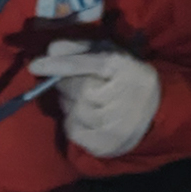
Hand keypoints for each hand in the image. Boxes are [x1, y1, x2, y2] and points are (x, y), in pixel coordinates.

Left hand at [26, 42, 161, 157]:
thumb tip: (51, 49)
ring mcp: (115, 122)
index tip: (34, 65)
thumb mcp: (107, 53)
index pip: (88, 64)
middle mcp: (122, 95)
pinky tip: (86, 117)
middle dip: (64, 84)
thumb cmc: (123, 76)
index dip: (60, 64)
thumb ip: (79, 48)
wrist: (155, 110)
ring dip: (68, 104)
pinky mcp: (105, 143)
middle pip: (75, 89)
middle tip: (73, 83)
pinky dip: (71, 121)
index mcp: (125, 67)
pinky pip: (71, 129)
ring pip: (71, 110)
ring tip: (85, 101)